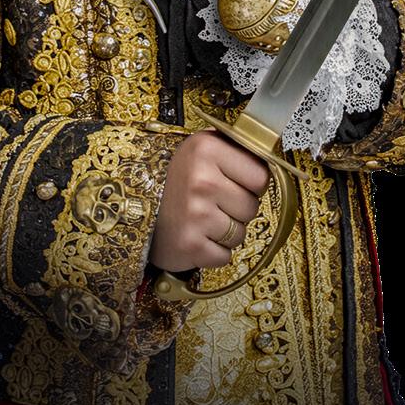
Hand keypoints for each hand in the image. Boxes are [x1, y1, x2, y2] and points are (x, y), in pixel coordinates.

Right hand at [147, 128, 270, 271]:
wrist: (132, 211)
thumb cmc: (174, 182)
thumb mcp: (199, 150)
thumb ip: (235, 147)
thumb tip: (272, 149)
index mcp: (206, 148)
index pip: (260, 177)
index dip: (248, 184)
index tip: (229, 183)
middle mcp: (201, 179)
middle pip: (252, 208)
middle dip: (236, 210)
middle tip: (209, 204)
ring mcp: (196, 214)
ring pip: (240, 234)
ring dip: (224, 233)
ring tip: (200, 221)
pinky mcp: (190, 244)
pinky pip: (224, 256)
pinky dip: (212, 253)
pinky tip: (195, 237)